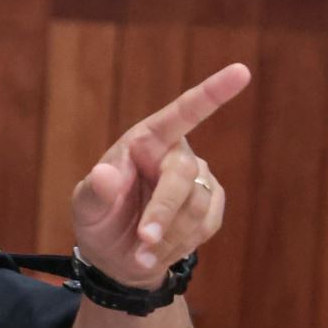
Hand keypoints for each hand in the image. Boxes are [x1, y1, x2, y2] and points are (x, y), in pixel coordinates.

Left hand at [72, 63, 248, 287]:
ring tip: (141, 254)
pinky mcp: (212, 204)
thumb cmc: (100, 221)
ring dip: (167, 236)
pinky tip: (160, 250)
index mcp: (145, 141)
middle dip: (163, 212)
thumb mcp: (86, 210)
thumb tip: (105, 173)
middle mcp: (175, 153)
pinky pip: (206, 225)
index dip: (212, 93)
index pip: (181, 113)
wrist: (118, 256)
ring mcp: (198, 178)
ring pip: (196, 206)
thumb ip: (95, 193)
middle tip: (143, 241)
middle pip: (182, 176)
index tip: (241, 71)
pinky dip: (180, 244)